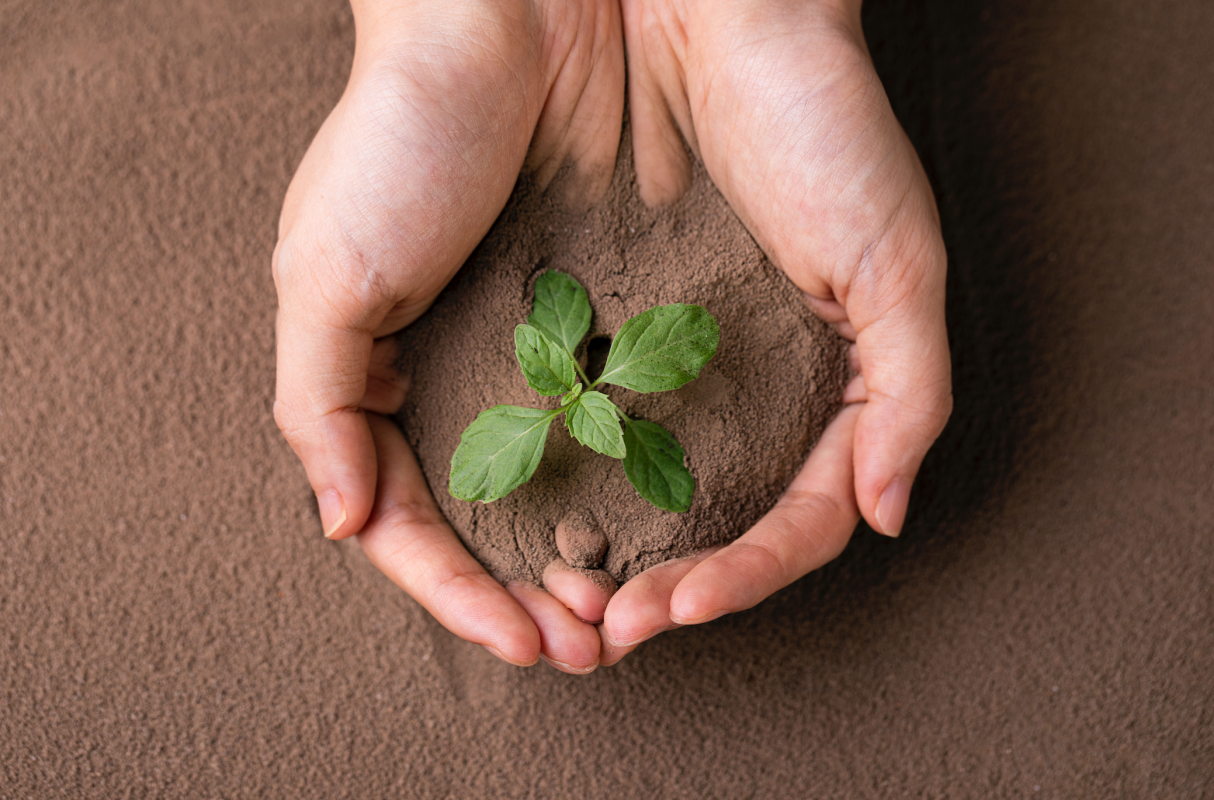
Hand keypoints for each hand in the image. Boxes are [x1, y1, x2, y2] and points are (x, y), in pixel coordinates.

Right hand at [272, 0, 623, 670]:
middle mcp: (471, 373)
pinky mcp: (617, 310)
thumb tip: (337, 521)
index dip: (460, 591)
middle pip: (499, 518)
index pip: (414, 520)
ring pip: (569, 482)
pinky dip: (639, 478)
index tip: (520, 641)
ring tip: (629, 609)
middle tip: (587, 645)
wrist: (509, 18)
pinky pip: (629, 418)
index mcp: (388, 378)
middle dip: (537, 590)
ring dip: (596, 552)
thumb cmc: (398, 137)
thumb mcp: (324, 275)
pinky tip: (661, 521)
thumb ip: (318, 405)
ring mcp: (547, 348)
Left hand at [578, 0, 951, 662]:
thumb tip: (888, 516)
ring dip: (601, 552)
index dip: (741, 576)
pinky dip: (555, 479)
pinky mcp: (595, 316)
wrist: (710, 12)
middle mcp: (741, 380)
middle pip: (710, 520)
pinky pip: (572, 420)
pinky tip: (528, 513)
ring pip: (638, 488)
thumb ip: (907, 393)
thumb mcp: (895, 260)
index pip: (794, 519)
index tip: (679, 606)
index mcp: (821, 382)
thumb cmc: (819, 121)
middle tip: (607, 629)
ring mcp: (666, 354)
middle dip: (664, 588)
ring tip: (562, 601)